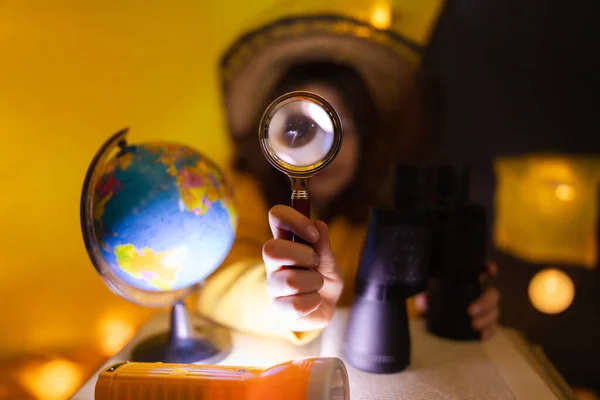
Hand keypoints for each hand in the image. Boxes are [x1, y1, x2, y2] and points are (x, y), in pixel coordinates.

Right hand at [262, 205, 343, 331]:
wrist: (322, 311)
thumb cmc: (323, 281)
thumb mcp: (329, 263)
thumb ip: (324, 247)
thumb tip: (319, 224)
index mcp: (286, 242)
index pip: (277, 216)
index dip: (295, 220)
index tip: (313, 234)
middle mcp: (274, 261)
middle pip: (271, 249)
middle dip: (303, 255)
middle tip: (315, 263)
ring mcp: (273, 285)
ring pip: (290, 280)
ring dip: (314, 282)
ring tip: (316, 285)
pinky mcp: (278, 308)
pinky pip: (296, 304)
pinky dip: (313, 302)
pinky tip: (313, 302)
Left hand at [414, 261, 500, 339]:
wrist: (431, 319)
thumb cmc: (433, 301)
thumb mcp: (427, 297)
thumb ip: (424, 298)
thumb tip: (424, 302)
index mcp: (467, 281)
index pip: (482, 270)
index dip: (489, 268)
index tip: (490, 271)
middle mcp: (479, 293)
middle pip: (493, 294)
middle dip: (486, 302)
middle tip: (470, 311)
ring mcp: (484, 309)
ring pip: (494, 311)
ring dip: (487, 318)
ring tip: (473, 324)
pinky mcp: (483, 324)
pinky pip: (492, 328)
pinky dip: (488, 331)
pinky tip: (481, 335)